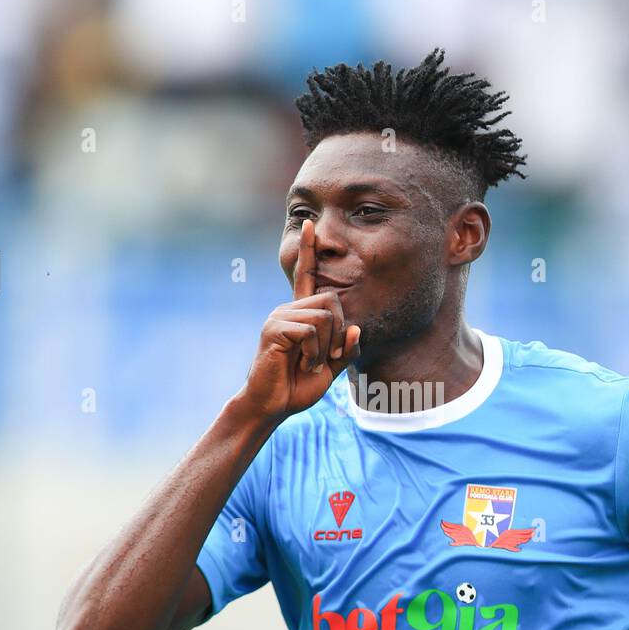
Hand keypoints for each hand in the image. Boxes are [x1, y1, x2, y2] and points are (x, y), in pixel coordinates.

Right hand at [238, 218, 360, 421]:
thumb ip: (346, 349)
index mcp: (300, 313)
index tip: (310, 224)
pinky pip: (311, 330)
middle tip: (324, 358)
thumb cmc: (298, 387)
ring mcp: (279, 316)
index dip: (308, 250)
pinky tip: (302, 363)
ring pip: (324, 316)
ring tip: (310, 363)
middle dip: (338, 333)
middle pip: (331, 299)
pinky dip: (315, 351)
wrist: (272, 405)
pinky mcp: (274, 329)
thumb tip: (356, 329)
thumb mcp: (331, 368)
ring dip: (326, 347)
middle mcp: (288, 309)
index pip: (305, 275)